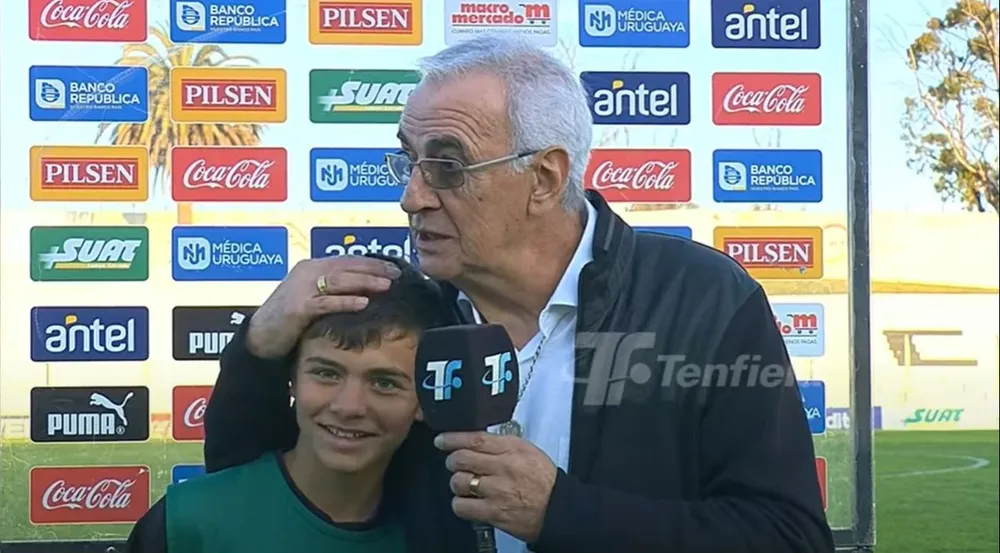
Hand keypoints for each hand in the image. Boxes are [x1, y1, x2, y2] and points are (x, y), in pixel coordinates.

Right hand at [246, 256, 401, 358]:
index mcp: (312, 267)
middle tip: (396, 274)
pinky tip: (364, 303)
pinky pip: (326, 302)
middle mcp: (307, 272)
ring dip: (365, 281)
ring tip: (386, 285)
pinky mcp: (298, 307)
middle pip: (346, 266)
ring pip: (339, 280)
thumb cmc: (290, 321)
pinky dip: (346, 302)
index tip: (394, 267)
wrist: (260, 337)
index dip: (372, 263)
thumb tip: (366, 292)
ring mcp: (301, 288)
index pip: (347, 260)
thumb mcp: (313, 299)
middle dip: (374, 269)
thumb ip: (333, 292)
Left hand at [435, 431, 557, 543]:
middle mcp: (503, 467)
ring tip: (466, 485)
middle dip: (453, 461)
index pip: (475, 439)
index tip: (442, 440)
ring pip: (459, 482)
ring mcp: (497, 491)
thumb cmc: (542, 480)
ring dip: (457, 483)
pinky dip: (460, 504)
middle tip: (455, 464)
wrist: (557, 508)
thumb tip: (475, 441)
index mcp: (512, 448)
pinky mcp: (493, 512)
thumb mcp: (527, 451)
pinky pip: (462, 506)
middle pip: (461, 459)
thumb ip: (502, 444)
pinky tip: (468, 502)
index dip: (453, 439)